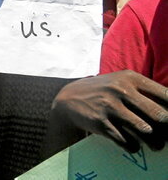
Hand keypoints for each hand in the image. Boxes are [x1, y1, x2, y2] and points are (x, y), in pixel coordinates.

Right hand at [51, 70, 167, 151]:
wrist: (69, 99)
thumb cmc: (104, 92)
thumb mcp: (122, 83)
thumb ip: (145, 93)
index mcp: (131, 78)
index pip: (166, 95)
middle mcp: (121, 90)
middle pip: (160, 115)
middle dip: (167, 131)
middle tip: (166, 137)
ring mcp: (110, 106)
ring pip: (146, 131)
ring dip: (154, 143)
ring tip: (155, 145)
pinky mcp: (100, 122)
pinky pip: (127, 141)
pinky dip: (134, 147)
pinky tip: (133, 145)